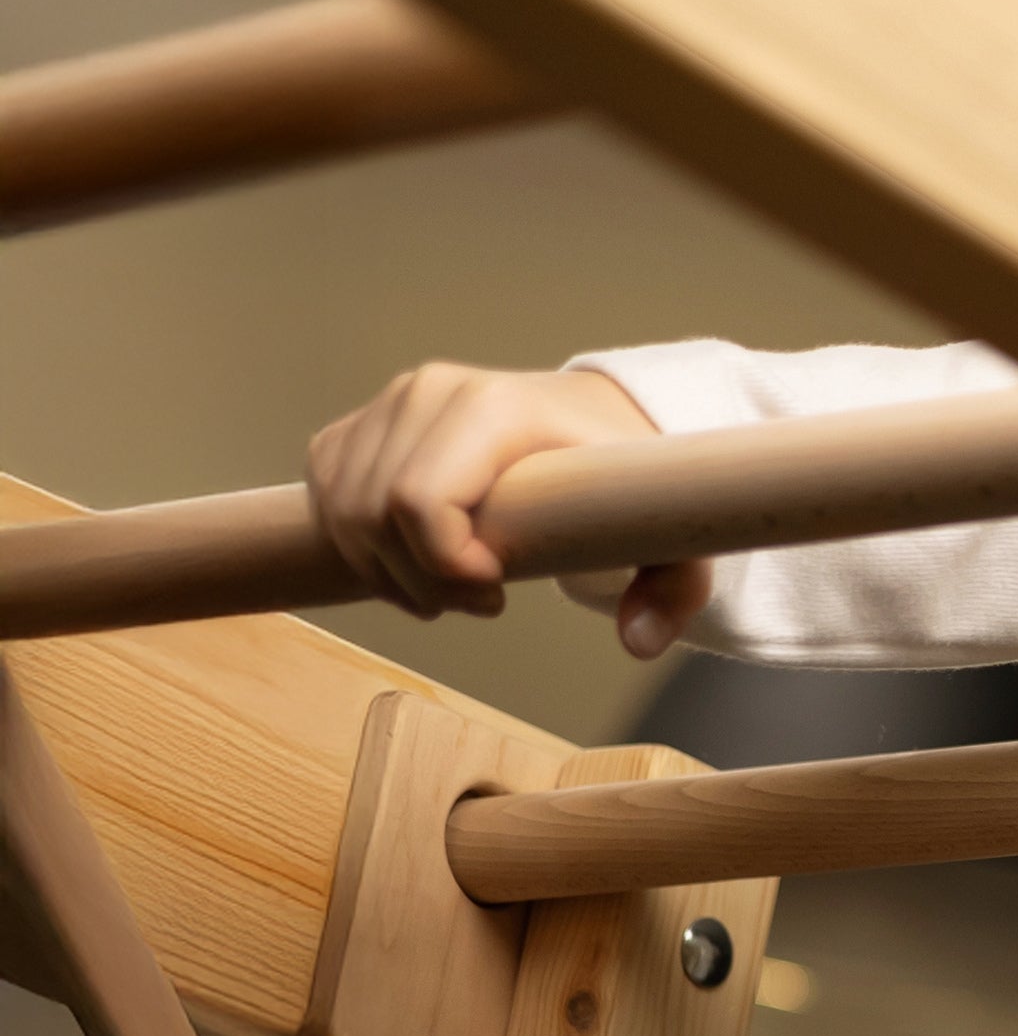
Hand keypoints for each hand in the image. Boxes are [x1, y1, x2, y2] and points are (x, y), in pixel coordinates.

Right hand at [304, 362, 710, 655]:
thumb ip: (670, 593)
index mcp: (498, 407)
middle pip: (371, 515)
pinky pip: (329, 495)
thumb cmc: (624, 481)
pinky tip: (415, 561)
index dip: (444, 565)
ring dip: (386, 572)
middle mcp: (432, 391)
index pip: (419, 500)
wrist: (594, 424)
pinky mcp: (365, 424)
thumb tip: (639, 644)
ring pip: (342, 511)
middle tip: (479, 600)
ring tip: (453, 586)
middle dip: (417, 581)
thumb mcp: (670, 537)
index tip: (497, 590)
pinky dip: (360, 547)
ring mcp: (392, 404)